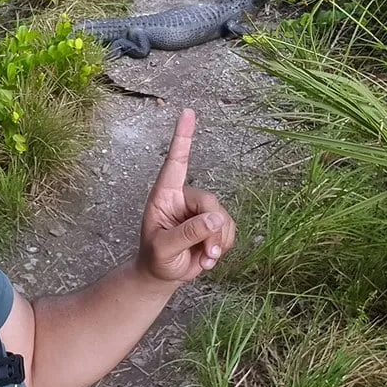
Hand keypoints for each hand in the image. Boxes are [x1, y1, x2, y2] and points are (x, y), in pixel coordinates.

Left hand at [136, 109, 235, 282]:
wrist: (164, 274)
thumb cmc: (156, 258)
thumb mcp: (164, 248)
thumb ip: (187, 233)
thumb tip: (214, 219)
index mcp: (164, 195)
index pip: (176, 162)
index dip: (183, 137)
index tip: (188, 112)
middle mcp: (183, 197)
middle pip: (210, 201)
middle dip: (211, 229)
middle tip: (206, 253)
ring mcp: (200, 210)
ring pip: (222, 217)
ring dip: (218, 242)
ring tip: (203, 257)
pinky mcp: (214, 224)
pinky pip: (230, 229)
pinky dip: (224, 246)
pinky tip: (208, 257)